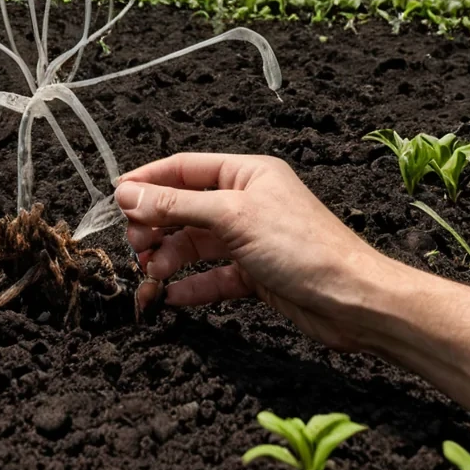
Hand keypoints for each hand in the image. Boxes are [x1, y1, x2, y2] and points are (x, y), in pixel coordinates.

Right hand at [116, 153, 392, 350]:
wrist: (354, 301)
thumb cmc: (301, 246)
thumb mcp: (231, 217)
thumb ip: (176, 205)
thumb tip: (127, 193)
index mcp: (246, 173)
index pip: (185, 168)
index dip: (148, 181)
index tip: (115, 197)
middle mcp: (246, 201)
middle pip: (185, 206)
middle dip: (156, 225)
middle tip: (134, 245)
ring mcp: (251, 238)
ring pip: (196, 243)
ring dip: (169, 258)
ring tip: (149, 276)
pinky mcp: (256, 273)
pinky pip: (214, 276)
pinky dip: (191, 285)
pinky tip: (171, 297)